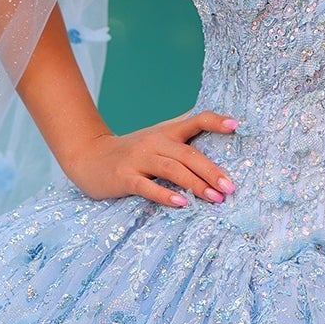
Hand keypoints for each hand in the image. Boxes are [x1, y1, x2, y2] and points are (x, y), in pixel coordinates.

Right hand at [64, 109, 237, 208]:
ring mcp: (139, 159)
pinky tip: (181, 203)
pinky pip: (147, 186)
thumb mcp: (157, 139)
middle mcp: (155, 142)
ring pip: (172, 169)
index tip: (236, 126)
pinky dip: (165, 195)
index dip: (215, 121)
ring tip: (215, 198)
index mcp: (167, 132)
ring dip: (196, 184)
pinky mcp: (125, 177)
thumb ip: (183, 136)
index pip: (195, 120)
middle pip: (189, 154)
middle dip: (212, 171)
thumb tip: (219, 132)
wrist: (89, 156)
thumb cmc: (132, 151)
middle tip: (230, 187)